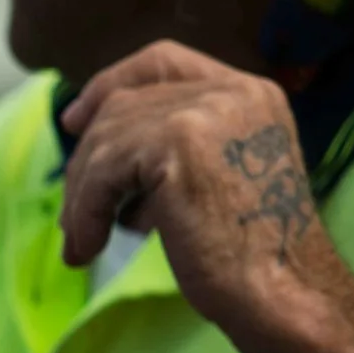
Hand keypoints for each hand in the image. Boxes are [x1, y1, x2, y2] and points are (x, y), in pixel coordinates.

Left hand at [58, 41, 339, 329]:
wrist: (279, 291)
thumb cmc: (246, 254)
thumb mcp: (213, 178)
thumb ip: (171, 146)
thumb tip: (94, 139)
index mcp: (249, 93)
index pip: (163, 61)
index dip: (111, 83)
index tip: (75, 120)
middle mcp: (233, 91)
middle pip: (124, 104)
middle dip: (88, 160)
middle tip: (74, 215)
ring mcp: (208, 112)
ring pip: (107, 140)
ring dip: (84, 196)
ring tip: (83, 241)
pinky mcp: (179, 144)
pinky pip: (103, 172)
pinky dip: (85, 212)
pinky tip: (88, 248)